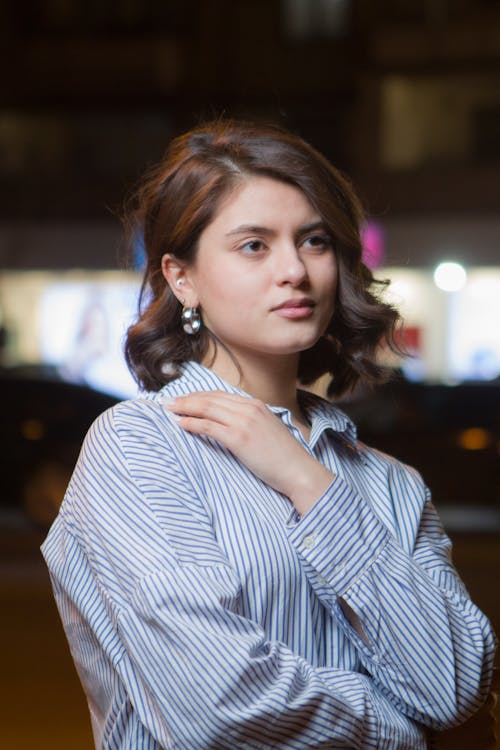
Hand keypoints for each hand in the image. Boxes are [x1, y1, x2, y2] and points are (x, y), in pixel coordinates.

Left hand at [163, 391, 333, 514]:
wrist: (298, 470)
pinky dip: (192, 423)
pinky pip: (208, 426)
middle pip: (210, 398)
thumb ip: (250, 421)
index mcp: (256, 404)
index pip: (220, 395)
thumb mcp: (267, 430)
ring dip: (184, 408)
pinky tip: (180, 424)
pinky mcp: (238, 438)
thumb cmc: (284, 457)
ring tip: (169, 410)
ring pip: (206, 409)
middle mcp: (249, 408)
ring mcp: (243, 421)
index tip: (184, 398)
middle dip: (187, 399)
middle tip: (168, 402)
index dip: (199, 395)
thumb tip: (228, 425)